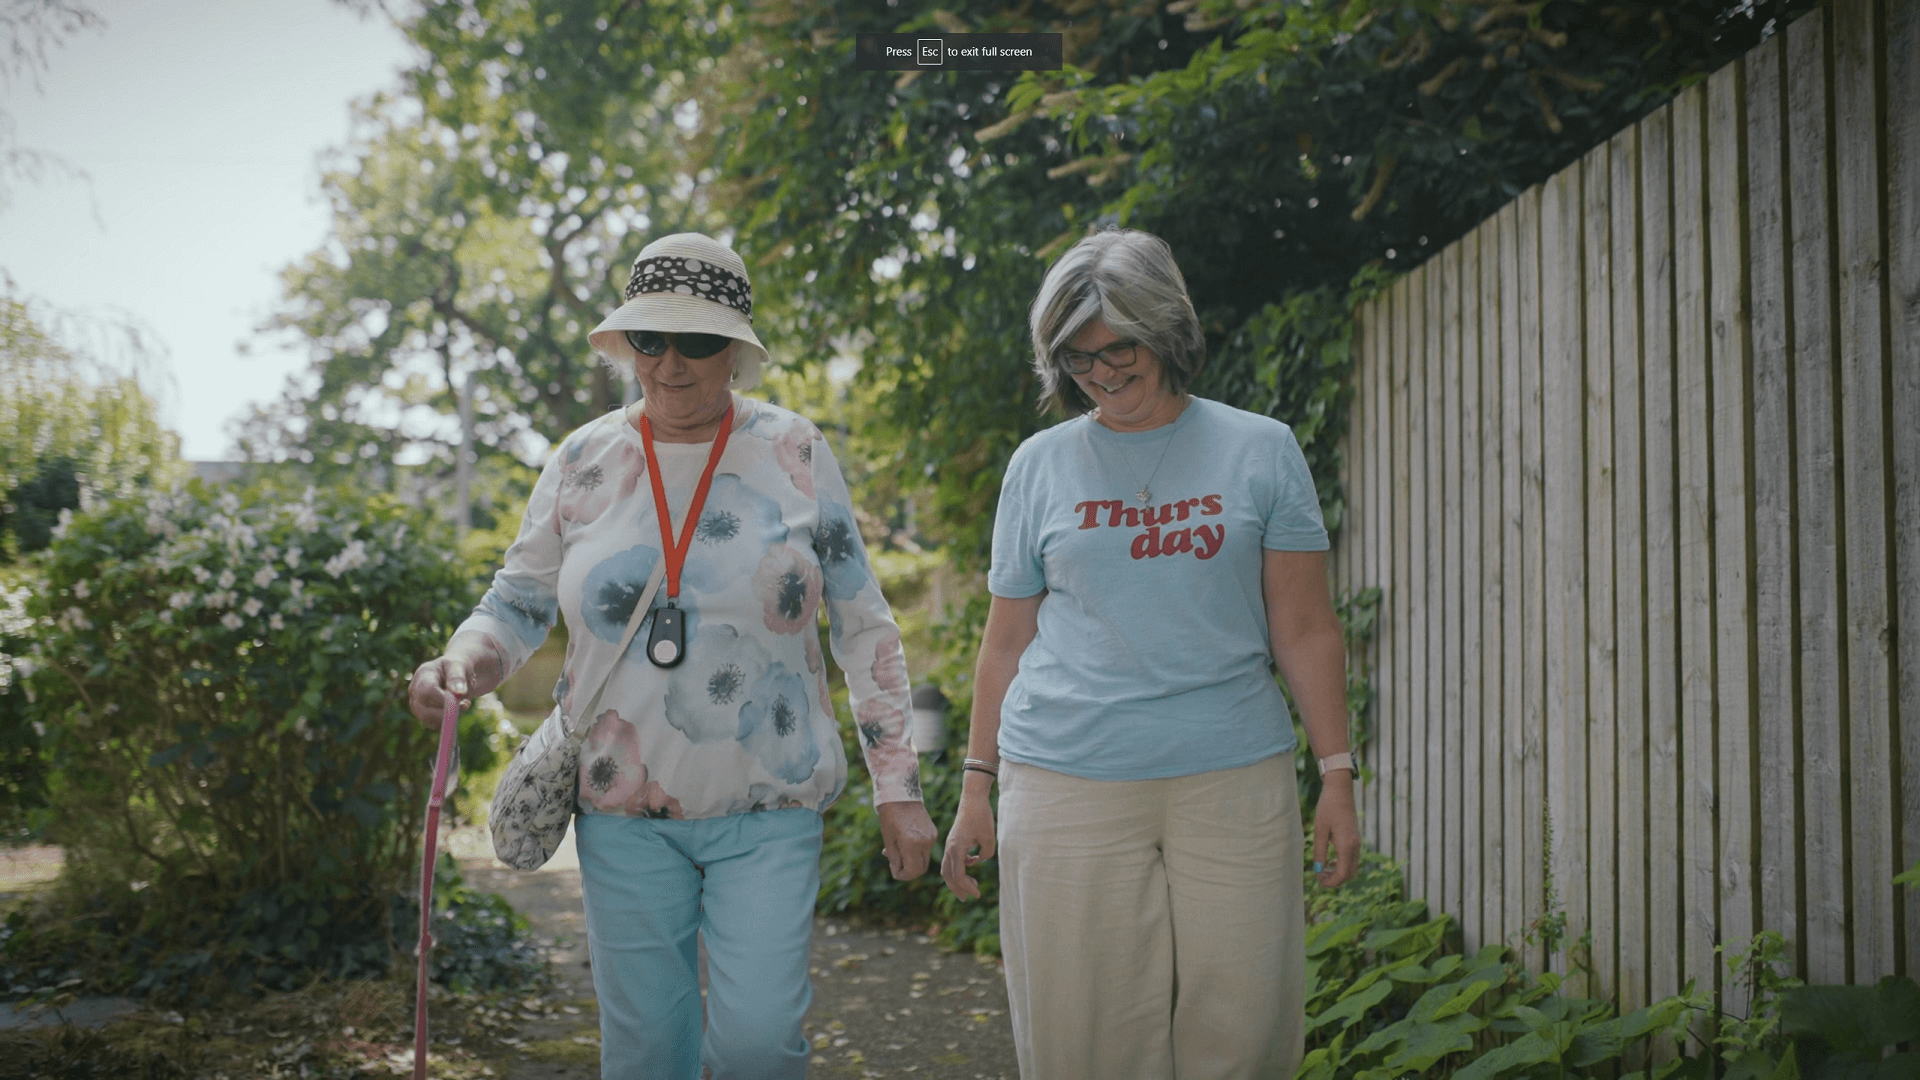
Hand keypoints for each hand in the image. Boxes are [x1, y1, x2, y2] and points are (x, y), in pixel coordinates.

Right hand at [408, 656, 472, 728]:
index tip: (461, 700)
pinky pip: (432, 724)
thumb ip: (458, 677)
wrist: (457, 673)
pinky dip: (446, 722)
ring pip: (427, 719)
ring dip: (448, 717)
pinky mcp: (422, 714)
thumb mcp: (460, 665)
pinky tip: (456, 711)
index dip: (443, 700)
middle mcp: (415, 690)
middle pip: (424, 709)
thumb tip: (458, 693)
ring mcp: (416, 703)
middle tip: (466, 703)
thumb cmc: (457, 667)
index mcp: (423, 674)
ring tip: (462, 705)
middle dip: (447, 711)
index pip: (426, 691)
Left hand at [877, 801, 937, 880]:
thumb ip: (894, 858)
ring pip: (925, 860)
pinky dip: (917, 852)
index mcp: (912, 844)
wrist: (901, 794)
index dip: (902, 875)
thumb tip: (899, 871)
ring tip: (899, 851)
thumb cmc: (890, 816)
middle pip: (921, 869)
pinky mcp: (934, 833)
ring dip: (913, 861)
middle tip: (896, 864)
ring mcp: (932, 838)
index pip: (913, 871)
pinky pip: (926, 849)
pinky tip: (906, 843)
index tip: (893, 869)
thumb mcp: (888, 839)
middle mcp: (925, 842)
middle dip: (908, 871)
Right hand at [940, 793, 996, 900]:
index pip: (958, 875)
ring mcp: (950, 844)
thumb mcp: (989, 838)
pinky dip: (958, 868)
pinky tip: (972, 864)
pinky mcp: (953, 841)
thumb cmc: (981, 816)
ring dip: (956, 880)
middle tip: (967, 899)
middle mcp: (949, 848)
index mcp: (956, 848)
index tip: (978, 894)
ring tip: (970, 887)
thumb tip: (978, 861)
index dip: (967, 887)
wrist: (973, 798)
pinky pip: (952, 860)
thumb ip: (985, 854)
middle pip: (948, 875)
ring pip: (947, 868)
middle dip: (957, 889)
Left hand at [1313, 773, 1361, 887]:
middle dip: (1335, 880)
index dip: (1331, 882)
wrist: (1340, 791)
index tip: (1318, 881)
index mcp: (1346, 846)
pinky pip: (1352, 859)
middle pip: (1349, 874)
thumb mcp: (1320, 830)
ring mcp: (1357, 843)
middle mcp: (1355, 847)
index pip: (1342, 874)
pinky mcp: (1355, 839)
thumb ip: (1319, 852)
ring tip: (1323, 869)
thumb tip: (1318, 870)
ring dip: (1339, 873)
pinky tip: (1330, 860)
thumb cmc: (1327, 808)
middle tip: (1319, 877)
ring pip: (1352, 868)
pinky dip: (1342, 864)